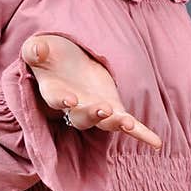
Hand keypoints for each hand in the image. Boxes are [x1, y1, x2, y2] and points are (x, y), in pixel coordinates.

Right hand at [21, 34, 161, 149]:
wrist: (68, 60)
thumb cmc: (50, 54)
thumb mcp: (39, 47)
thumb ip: (35, 50)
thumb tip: (38, 50)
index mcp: (55, 92)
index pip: (57, 99)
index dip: (62, 101)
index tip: (69, 100)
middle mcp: (76, 107)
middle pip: (83, 118)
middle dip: (93, 115)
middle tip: (103, 110)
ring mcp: (96, 109)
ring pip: (106, 123)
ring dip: (116, 124)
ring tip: (128, 123)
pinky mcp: (114, 108)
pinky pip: (128, 124)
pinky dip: (142, 134)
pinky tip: (156, 143)